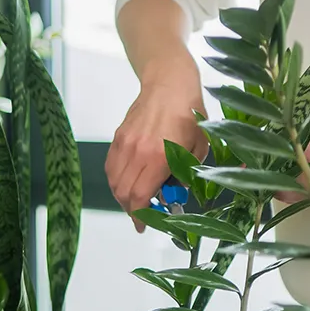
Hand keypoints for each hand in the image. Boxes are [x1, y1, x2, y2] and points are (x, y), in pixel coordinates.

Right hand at [106, 62, 207, 222]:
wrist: (169, 84)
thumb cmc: (189, 115)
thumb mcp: (198, 148)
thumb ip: (186, 174)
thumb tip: (176, 194)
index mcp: (158, 158)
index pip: (140, 197)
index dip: (140, 217)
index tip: (144, 226)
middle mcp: (137, 153)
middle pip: (123, 193)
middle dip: (131, 210)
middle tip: (142, 216)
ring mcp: (124, 144)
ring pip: (114, 181)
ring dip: (122, 196)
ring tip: (135, 200)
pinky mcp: (118, 137)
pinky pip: (110, 166)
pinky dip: (116, 179)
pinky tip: (127, 182)